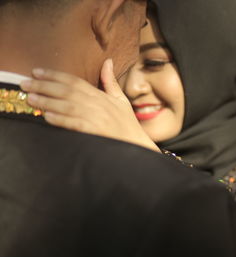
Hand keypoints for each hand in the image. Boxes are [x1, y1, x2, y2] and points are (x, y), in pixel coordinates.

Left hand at [20, 59, 159, 151]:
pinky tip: (47, 117)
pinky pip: (75, 124)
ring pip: (68, 106)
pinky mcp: (95, 131)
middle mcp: (97, 104)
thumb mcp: (121, 100)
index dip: (55, 75)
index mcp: (101, 95)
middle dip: (45, 86)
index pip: (75, 81)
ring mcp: (96, 118)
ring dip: (48, 102)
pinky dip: (61, 120)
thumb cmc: (127, 123)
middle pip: (67, 91)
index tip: (37, 71)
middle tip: (25, 84)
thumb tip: (107, 61)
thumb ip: (110, 81)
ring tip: (31, 98)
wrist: (137, 144)